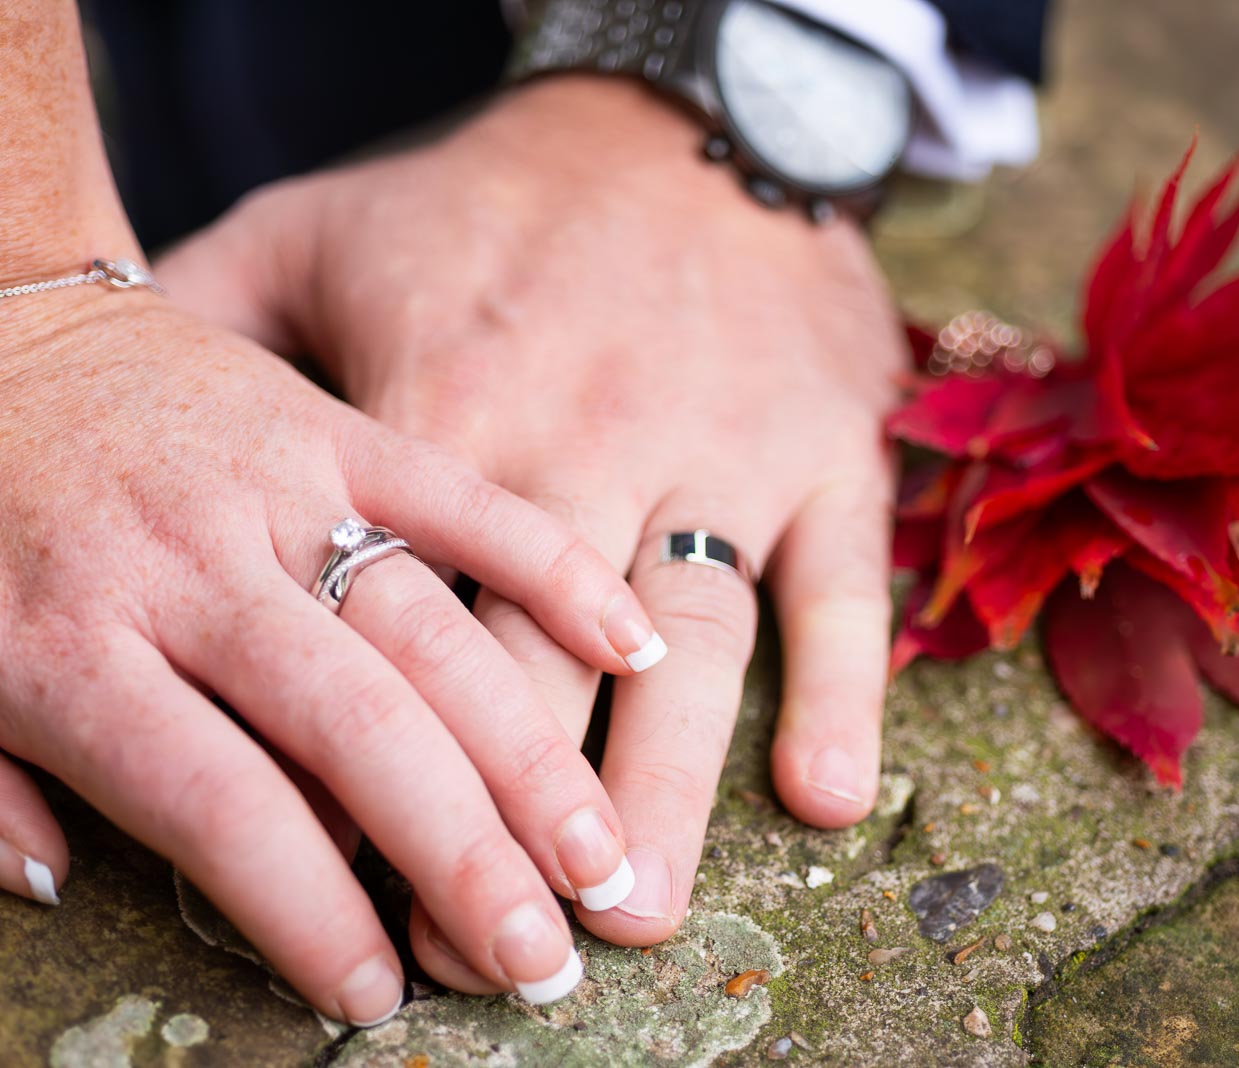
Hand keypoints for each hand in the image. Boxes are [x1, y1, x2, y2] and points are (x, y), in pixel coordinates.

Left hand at [0, 294, 662, 1019]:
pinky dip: (555, 567)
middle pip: (356, 728)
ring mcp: (283, 486)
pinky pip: (464, 496)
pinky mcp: (338, 424)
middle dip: (460, 851)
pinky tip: (638, 644)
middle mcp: (196, 570)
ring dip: (533, 745)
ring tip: (604, 849)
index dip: (309, 911)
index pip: (221, 805)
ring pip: (434, 628)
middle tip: (539, 952)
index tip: (380, 992)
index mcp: (72, 643)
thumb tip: (59, 885)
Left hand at [159, 75, 907, 970]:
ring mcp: (719, 455)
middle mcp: (589, 446)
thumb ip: (205, 335)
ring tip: (636, 914)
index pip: (401, 623)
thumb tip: (88, 429)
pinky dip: (839, 687)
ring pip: (690, 648)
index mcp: (450, 408)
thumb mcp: (317, 235)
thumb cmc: (492, 198)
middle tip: (497, 953)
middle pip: (541, 668)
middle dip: (513, 824)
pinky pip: (840, 581)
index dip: (378, 770)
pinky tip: (818, 794)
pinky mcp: (827, 454)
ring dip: (665, 791)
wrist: (687, 124)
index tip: (358, 892)